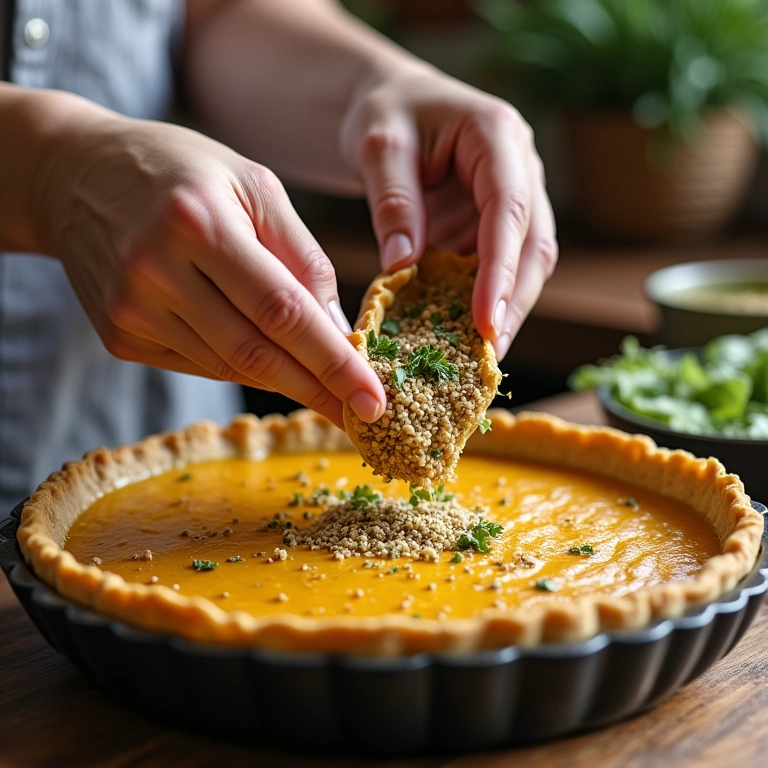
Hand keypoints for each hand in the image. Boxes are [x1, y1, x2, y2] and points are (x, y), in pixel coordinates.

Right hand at [32, 102, 385, 428]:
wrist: (74, 174)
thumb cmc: (181, 172)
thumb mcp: (254, 187)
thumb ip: (304, 257)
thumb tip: (340, 330)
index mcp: (198, 223)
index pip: (282, 311)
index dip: (334, 362)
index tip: (374, 400)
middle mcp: (155, 272)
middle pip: (256, 353)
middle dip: (319, 390)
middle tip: (364, 414)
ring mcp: (130, 310)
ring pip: (231, 367)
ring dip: (286, 380)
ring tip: (325, 384)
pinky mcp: (119, 336)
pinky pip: (201, 366)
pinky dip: (242, 365)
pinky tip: (263, 354)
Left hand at [342, 64, 557, 358]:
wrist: (392, 103)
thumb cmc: (386, 111)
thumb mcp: (378, 146)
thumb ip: (393, 203)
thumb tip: (401, 268)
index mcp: (497, 135)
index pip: (510, 210)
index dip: (501, 270)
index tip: (484, 321)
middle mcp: (519, 168)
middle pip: (534, 245)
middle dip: (514, 302)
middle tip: (488, 354)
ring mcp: (513, 197)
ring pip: (524, 263)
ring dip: (502, 308)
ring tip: (475, 355)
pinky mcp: (494, 223)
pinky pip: (494, 266)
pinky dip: (478, 299)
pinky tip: (457, 330)